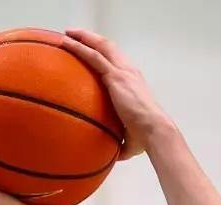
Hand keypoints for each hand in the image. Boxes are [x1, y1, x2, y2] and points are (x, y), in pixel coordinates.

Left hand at [59, 29, 172, 158]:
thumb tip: (110, 155)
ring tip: (68, 33)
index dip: (104, 53)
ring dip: (84, 37)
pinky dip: (79, 47)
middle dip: (91, 38)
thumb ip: (117, 140)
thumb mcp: (129, 137)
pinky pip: (93, 56)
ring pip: (101, 46)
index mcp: (133, 81)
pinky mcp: (115, 76)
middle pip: (108, 47)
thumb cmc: (145, 137)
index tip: (91, 50)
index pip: (116, 61)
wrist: (154, 130)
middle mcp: (128, 71)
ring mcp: (122, 71)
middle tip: (75, 35)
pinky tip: (66, 42)